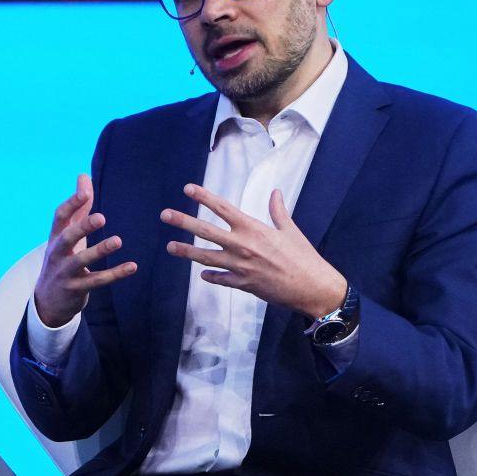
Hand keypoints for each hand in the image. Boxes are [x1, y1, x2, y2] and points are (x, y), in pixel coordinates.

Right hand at [33, 173, 136, 326]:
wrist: (48, 300)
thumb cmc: (62, 258)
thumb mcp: (66, 233)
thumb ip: (78, 207)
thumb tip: (83, 176)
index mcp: (55, 236)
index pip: (60, 216)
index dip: (72, 203)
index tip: (86, 191)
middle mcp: (57, 253)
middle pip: (67, 238)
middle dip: (82, 227)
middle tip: (101, 217)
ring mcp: (65, 272)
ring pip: (81, 261)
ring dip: (99, 251)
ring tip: (118, 241)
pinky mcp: (77, 289)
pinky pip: (97, 281)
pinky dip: (115, 274)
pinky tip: (132, 266)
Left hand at [161, 183, 346, 318]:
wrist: (311, 286)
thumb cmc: (303, 256)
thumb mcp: (290, 230)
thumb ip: (278, 211)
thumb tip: (275, 192)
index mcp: (253, 228)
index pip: (222, 208)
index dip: (203, 197)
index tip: (187, 189)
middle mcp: (242, 245)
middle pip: (206, 231)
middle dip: (183, 222)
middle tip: (165, 215)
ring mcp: (240, 267)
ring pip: (206, 257)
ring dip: (186, 251)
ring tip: (170, 247)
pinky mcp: (242, 284)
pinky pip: (221, 279)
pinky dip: (210, 276)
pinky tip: (201, 274)